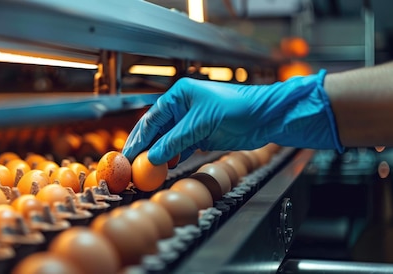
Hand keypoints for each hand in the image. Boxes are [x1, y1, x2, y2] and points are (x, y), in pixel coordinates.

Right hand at [122, 70, 342, 164]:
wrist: (264, 117)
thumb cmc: (235, 108)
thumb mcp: (200, 124)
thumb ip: (175, 141)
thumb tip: (152, 157)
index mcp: (179, 95)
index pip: (151, 119)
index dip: (138, 139)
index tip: (128, 155)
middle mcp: (182, 107)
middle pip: (157, 131)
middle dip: (145, 148)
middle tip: (131, 166)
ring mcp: (192, 122)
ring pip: (168, 141)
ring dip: (159, 155)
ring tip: (147, 171)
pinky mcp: (202, 136)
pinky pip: (182, 148)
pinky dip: (174, 158)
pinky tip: (167, 167)